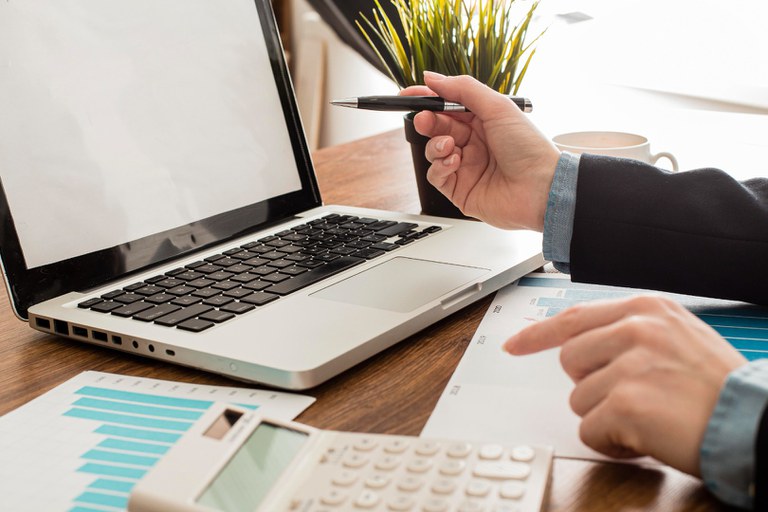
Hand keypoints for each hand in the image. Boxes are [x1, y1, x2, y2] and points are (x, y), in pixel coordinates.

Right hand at [399, 72, 559, 230]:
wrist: (540, 188)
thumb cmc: (528, 149)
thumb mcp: (497, 107)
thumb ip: (463, 89)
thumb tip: (433, 78)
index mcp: (484, 121)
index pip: (448, 106)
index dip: (427, 100)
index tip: (407, 95)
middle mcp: (474, 143)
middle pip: (438, 128)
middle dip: (428, 122)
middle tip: (424, 119)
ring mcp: (466, 167)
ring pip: (433, 151)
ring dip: (435, 145)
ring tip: (450, 146)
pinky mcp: (460, 190)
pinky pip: (436, 175)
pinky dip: (440, 166)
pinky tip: (455, 162)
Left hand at [503, 295, 747, 475]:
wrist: (757, 422)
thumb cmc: (718, 388)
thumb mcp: (678, 337)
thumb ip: (631, 334)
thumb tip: (582, 345)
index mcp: (646, 309)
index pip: (573, 317)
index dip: (538, 335)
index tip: (515, 345)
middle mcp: (636, 329)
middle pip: (569, 361)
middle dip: (591, 385)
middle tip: (631, 397)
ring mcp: (630, 364)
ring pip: (578, 398)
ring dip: (606, 417)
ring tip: (648, 418)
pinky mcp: (626, 402)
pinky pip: (589, 429)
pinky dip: (612, 443)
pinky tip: (645, 439)